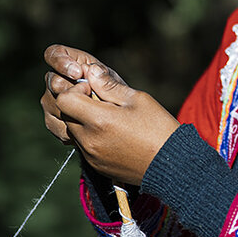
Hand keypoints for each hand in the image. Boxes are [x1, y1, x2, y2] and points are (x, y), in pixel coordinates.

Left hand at [41, 45, 178, 185]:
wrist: (173, 165)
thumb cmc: (159, 128)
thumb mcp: (138, 100)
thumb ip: (109, 85)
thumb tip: (90, 71)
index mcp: (99, 120)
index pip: (64, 99)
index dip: (76, 90)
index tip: (94, 91)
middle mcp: (89, 139)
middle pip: (66, 115)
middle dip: (79, 105)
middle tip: (104, 104)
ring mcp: (90, 155)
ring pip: (73, 131)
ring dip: (85, 122)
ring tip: (111, 122)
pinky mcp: (95, 165)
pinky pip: (84, 146)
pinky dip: (92, 138)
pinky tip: (115, 137)